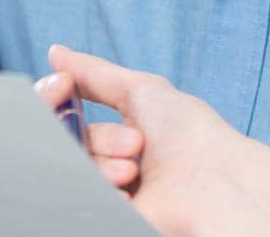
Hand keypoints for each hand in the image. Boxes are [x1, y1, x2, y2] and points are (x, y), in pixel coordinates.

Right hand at [48, 44, 269, 236]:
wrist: (213, 185)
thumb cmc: (189, 135)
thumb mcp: (142, 90)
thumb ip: (96, 74)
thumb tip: (56, 51)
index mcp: (119, 136)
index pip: (68, 116)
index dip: (58, 99)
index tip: (63, 86)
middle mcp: (109, 165)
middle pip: (68, 144)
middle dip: (99, 139)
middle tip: (137, 144)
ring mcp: (106, 194)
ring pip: (70, 172)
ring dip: (101, 166)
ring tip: (135, 171)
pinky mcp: (104, 217)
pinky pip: (75, 199)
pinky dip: (98, 188)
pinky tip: (128, 191)